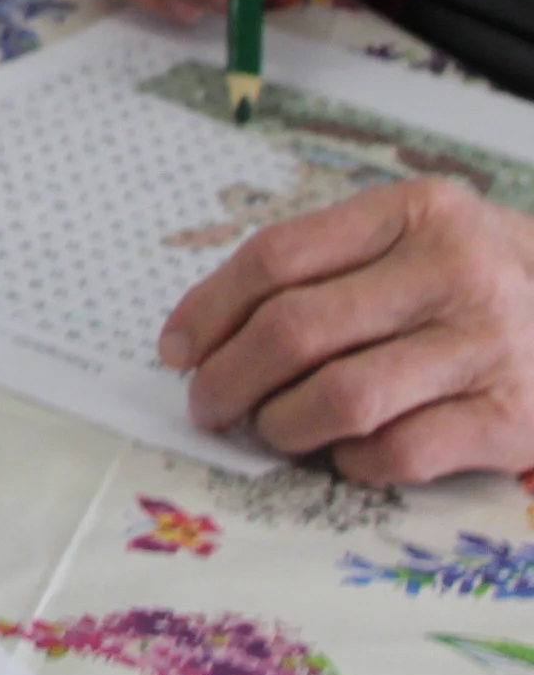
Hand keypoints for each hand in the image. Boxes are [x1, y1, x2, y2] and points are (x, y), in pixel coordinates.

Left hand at [162, 178, 533, 482]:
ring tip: (270, 429)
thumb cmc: (479, 280)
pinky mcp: (512, 418)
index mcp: (413, 213)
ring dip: (282, 424)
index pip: (276, 257)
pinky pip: (398, 452)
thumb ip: (324, 267)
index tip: (174, 349)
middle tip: (206, 404)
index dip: (208, 310)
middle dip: (228, 377)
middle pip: (295, 329)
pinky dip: (350, 461)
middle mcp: (454, 272)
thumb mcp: (414, 238)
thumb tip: (206, 336)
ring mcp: (488, 346)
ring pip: (340, 397)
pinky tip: (344, 453)